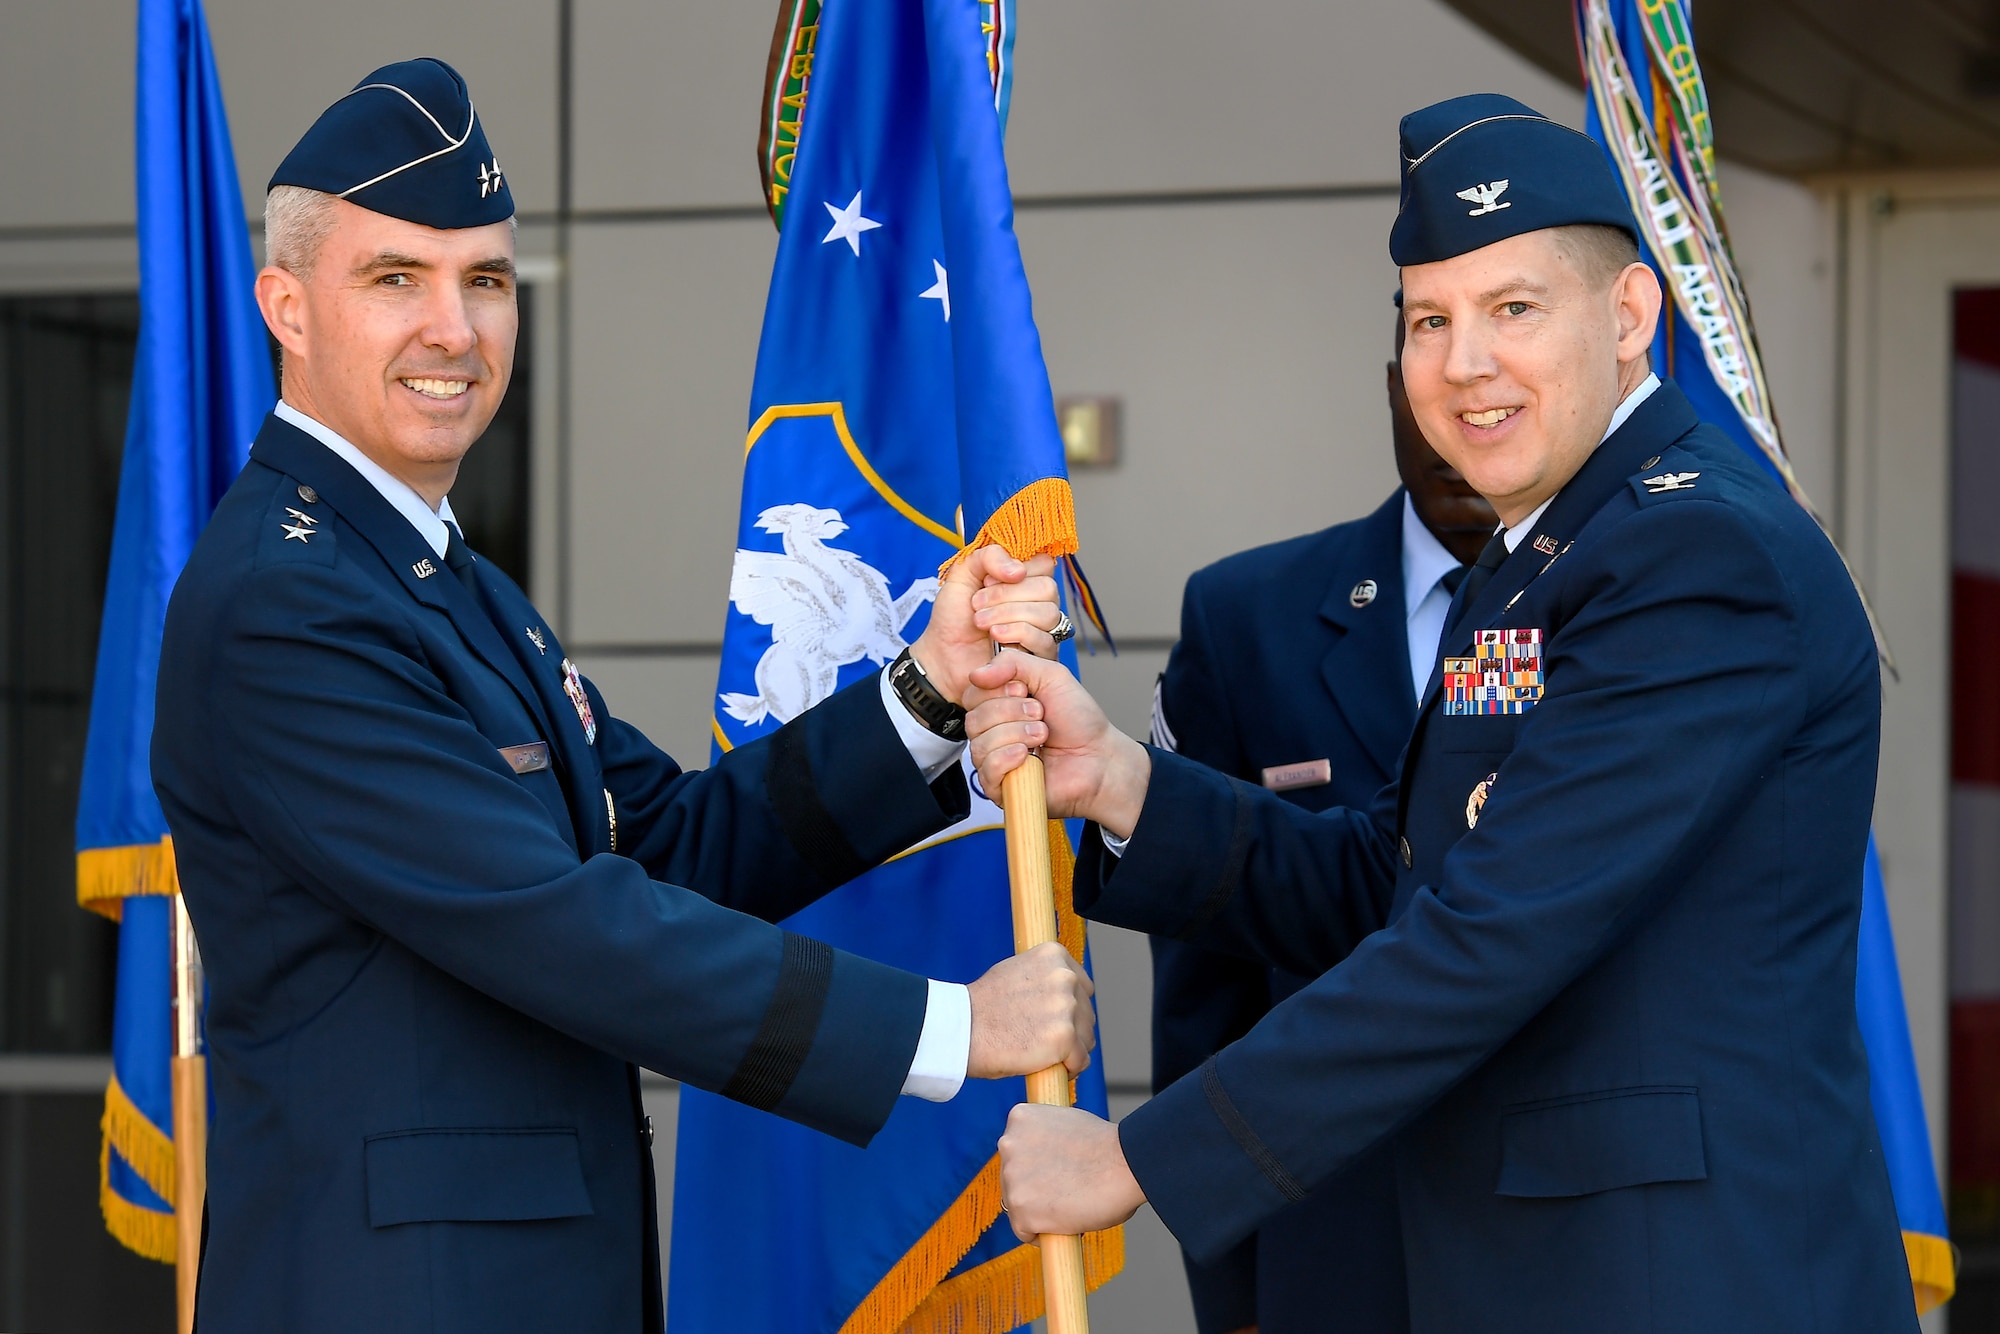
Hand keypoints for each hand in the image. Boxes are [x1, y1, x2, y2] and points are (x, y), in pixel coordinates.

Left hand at [907, 546, 1061, 704]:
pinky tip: (995, 636)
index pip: (1044, 563)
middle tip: (977, 604)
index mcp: (1024, 578)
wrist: (943, 655)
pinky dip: (1016, 634)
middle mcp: (1038, 602)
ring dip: (1008, 614)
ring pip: (1048, 613)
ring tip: (981, 622)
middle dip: (1006, 595)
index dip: (1017, 569)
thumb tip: (1018, 569)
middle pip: (1047, 588)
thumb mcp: (962, 574)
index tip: (987, 580)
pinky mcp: (1040, 655)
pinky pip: (1044, 639)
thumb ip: (988, 556)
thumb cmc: (953, 616)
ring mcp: (1042, 629)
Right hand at [964, 652, 1150, 837]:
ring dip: (1017, 734)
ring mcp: (994, 760)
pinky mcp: (999, 787)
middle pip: (974, 718)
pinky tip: (1029, 756)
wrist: (1099, 757)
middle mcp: (992, 732)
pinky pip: (987, 769)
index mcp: (999, 705)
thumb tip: (976, 673)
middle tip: (1040, 715)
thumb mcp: (1050, 676)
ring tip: (1042, 736)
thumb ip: (1013, 663)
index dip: (997, 690)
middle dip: (1012, 712)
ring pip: (980, 743)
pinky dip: (1008, 758)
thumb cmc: (1078, 721)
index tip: (1025, 691)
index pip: (973, 693)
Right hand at [966, 941, 1096, 1078]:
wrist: (960, 1028)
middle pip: (1086, 1014)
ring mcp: (1066, 1007)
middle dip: (1071, 1031)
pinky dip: (1068, 1069)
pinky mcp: (1063, 1038)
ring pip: (1086, 1039)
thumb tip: (1065, 993)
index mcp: (1055, 955)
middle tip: (1044, 1043)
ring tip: (1044, 1057)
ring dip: (1071, 1051)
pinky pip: (1080, 1060)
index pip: (1083, 987)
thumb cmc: (981, 1005)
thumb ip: (1044, 978)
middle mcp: (1065, 977)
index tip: (1054, 1022)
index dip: (1071, 1009)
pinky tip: (1049, 1069)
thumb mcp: (1015, 972)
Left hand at [998, 1104, 1144, 1241]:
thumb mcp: (1068, 1123)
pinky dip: (1041, 1234)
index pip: (1016, 1150)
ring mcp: (1012, 1179)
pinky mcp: (1020, 1211)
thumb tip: (1044, 1155)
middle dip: (1034, 1187)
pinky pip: (1024, 1231)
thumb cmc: (1108, 1147)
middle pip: (1012, 1177)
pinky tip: (1064, 1224)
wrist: (1126, 1165)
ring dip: (1038, 1210)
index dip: (1037, 1165)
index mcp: (1020, 1118)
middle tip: (1066, 1190)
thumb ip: (1047, 1137)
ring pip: (1016, 1205)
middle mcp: (1008, 1144)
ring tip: (1069, 1206)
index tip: (1055, 1172)